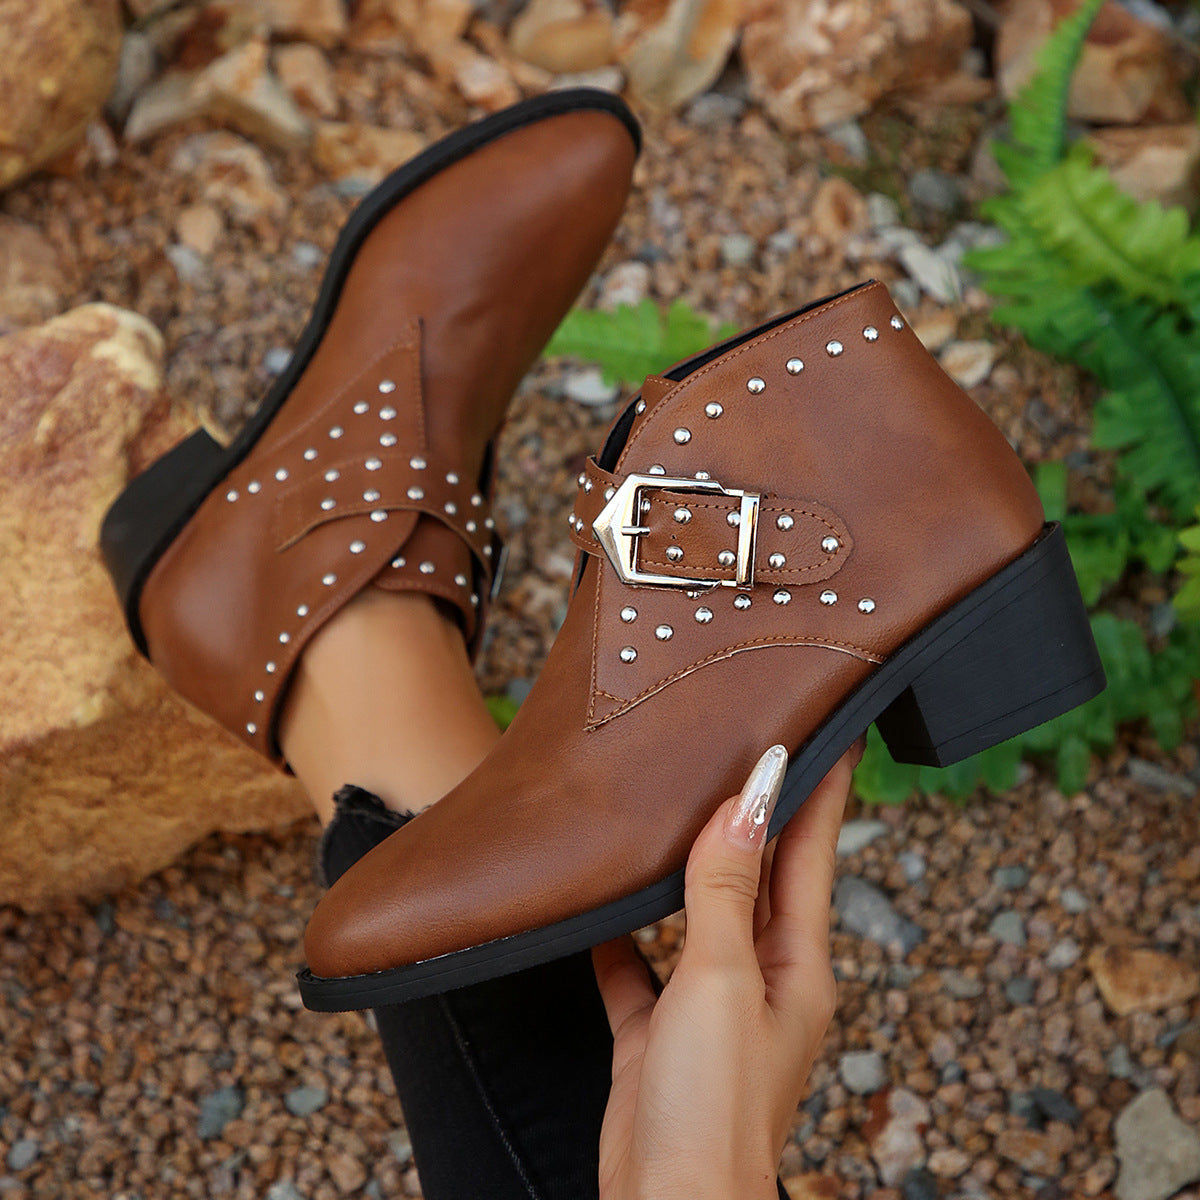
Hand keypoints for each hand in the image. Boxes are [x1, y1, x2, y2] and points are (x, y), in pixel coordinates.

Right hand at [592, 739, 862, 1199]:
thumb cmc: (715, 1108)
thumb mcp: (724, 980)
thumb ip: (728, 889)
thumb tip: (748, 799)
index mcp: (797, 965)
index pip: (813, 853)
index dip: (822, 788)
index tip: (832, 728)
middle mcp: (761, 982)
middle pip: (760, 877)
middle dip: (756, 814)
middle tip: (748, 748)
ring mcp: (708, 1010)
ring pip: (698, 916)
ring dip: (688, 866)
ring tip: (674, 807)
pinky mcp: (658, 1038)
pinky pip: (638, 970)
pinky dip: (620, 937)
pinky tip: (597, 905)